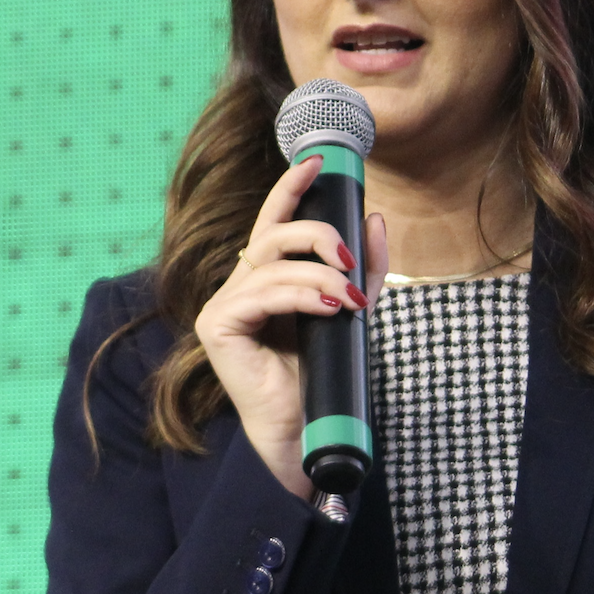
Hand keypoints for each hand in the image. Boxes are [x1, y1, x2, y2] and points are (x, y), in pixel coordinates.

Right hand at [193, 155, 388, 497]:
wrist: (306, 432)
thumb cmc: (323, 376)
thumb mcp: (352, 311)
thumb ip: (363, 269)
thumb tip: (375, 220)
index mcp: (265, 281)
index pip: (271, 222)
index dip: (290, 188)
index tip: (317, 161)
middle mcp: (239, 288)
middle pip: (274, 236)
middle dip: (318, 236)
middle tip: (350, 263)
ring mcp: (223, 307)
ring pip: (274, 265)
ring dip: (320, 278)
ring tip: (350, 302)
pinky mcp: (218, 327)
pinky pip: (262, 294)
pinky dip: (301, 297)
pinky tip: (328, 310)